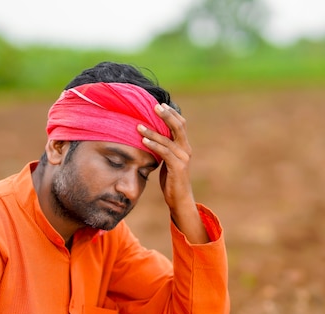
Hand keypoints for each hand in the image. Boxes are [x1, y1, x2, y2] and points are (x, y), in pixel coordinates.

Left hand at [138, 103, 208, 243]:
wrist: (180, 199)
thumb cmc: (171, 179)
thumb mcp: (168, 160)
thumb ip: (164, 147)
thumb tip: (152, 135)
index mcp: (184, 146)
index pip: (180, 123)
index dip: (171, 113)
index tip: (158, 104)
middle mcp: (186, 149)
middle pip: (178, 126)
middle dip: (166, 115)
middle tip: (154, 106)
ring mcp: (183, 158)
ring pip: (168, 139)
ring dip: (152, 131)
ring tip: (138, 125)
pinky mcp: (178, 167)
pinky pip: (164, 152)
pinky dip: (153, 144)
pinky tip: (143, 139)